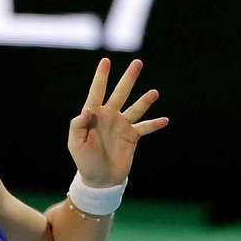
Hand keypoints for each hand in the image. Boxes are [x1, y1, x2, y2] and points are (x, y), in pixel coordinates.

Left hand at [68, 58, 168, 186]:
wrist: (100, 179)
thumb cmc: (84, 160)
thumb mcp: (75, 143)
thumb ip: (78, 125)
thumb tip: (88, 109)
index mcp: (93, 115)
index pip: (97, 92)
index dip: (101, 77)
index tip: (106, 61)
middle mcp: (109, 116)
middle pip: (120, 93)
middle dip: (129, 79)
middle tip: (138, 63)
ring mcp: (122, 125)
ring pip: (136, 108)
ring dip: (145, 100)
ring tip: (154, 93)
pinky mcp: (132, 136)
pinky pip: (145, 128)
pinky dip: (154, 124)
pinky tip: (164, 120)